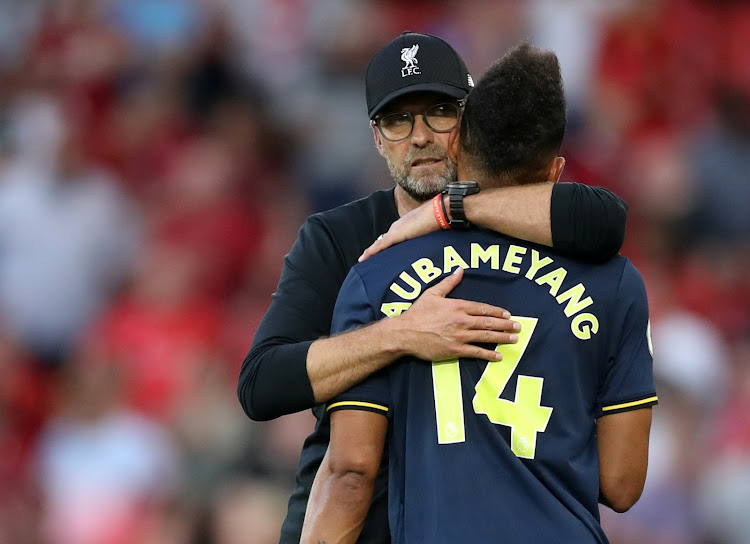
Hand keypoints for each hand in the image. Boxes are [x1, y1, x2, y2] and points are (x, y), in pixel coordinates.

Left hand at [359, 197, 440, 260]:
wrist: (438, 213)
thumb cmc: (438, 222)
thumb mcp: (428, 234)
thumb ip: (421, 240)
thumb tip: (425, 251)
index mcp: (403, 228)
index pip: (390, 241)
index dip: (385, 249)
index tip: (380, 258)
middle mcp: (396, 228)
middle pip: (383, 243)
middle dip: (377, 253)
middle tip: (369, 263)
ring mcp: (395, 231)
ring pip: (379, 245)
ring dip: (372, 254)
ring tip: (364, 264)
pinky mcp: (394, 235)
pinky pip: (379, 246)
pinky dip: (370, 253)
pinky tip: (363, 259)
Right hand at [388, 268, 520, 361]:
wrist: (405, 333)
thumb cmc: (417, 313)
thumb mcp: (432, 293)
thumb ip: (449, 282)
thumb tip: (460, 269)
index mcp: (457, 306)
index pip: (482, 308)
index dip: (497, 312)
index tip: (508, 314)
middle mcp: (461, 321)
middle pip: (488, 322)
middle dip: (506, 325)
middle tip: (518, 327)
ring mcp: (459, 336)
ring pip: (486, 336)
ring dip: (502, 338)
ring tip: (514, 339)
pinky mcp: (455, 350)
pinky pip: (476, 352)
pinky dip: (488, 354)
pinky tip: (498, 356)